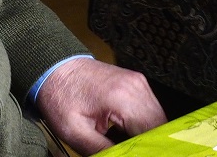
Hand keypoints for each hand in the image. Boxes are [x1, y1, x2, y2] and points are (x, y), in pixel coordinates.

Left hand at [35, 57, 166, 154]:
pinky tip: (128, 133)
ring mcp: (137, 82)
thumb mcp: (75, 132)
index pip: (153, 132)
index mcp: (121, 97)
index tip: (138, 153)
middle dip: (151, 143)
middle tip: (133, 151)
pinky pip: (151, 109)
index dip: (150, 149)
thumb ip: (102, 151)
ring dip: (149, 134)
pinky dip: (145, 125)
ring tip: (130, 144)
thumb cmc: (61, 96)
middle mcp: (135, 86)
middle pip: (161, 125)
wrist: (55, 68)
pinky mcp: (135, 83)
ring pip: (159, 118)